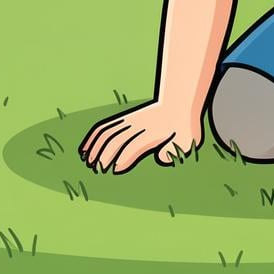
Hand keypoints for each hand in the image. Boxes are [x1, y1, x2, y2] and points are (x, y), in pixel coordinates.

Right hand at [79, 101, 201, 173]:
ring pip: (107, 133)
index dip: (124, 157)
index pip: (134, 145)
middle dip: (105, 155)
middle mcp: (138, 126)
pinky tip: (84, 150)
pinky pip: (104, 127)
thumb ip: (175, 150)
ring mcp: (129, 121)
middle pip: (117, 139)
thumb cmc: (184, 127)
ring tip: (87, 164)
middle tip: (97, 172)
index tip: (115, 170)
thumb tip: (161, 157)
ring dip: (96, 147)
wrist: (179, 101)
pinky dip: (92, 137)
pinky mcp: (124, 119)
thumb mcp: (189, 139)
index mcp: (154, 133)